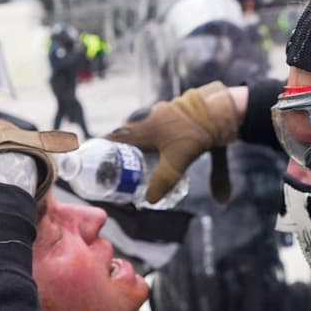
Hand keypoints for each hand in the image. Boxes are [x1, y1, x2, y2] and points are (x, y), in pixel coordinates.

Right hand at [107, 82, 240, 203]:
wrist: (219, 110)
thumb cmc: (196, 134)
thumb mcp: (178, 162)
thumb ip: (164, 182)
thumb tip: (149, 200)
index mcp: (141, 128)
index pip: (112, 138)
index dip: (100, 148)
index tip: (91, 158)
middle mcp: (146, 118)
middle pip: (124, 134)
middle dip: (116, 149)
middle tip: (112, 166)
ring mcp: (159, 112)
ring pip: (139, 129)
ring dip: (134, 143)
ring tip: (133, 160)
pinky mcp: (172, 112)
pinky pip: (153, 125)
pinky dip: (149, 138)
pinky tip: (157, 149)